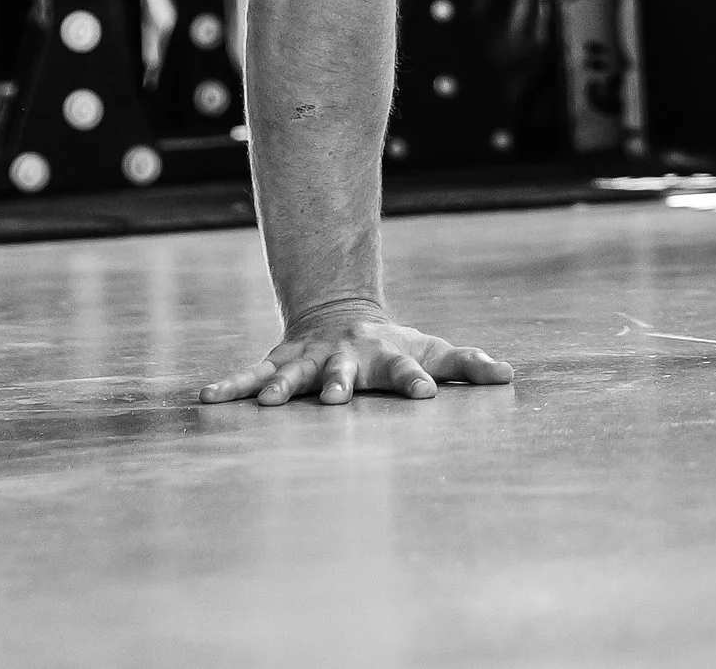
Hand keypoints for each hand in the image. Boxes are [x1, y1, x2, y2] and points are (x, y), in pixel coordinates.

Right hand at [200, 299, 515, 408]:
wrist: (338, 311)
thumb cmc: (395, 346)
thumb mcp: (434, 350)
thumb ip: (468, 363)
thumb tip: (509, 375)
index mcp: (384, 358)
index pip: (404, 369)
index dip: (416, 379)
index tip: (426, 395)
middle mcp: (344, 358)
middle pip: (341, 372)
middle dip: (337, 384)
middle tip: (336, 400)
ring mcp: (309, 361)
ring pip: (292, 375)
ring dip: (281, 389)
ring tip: (265, 405)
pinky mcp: (280, 365)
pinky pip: (251, 376)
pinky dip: (230, 385)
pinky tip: (206, 397)